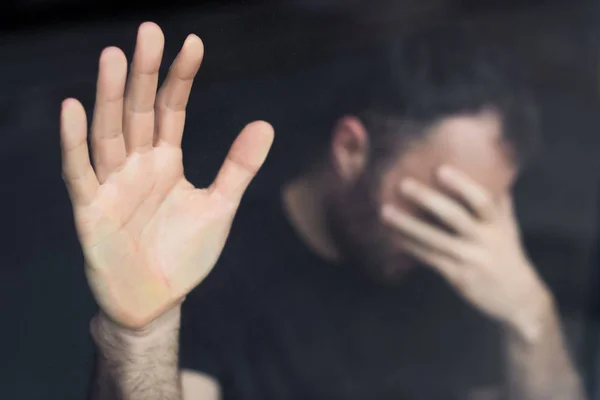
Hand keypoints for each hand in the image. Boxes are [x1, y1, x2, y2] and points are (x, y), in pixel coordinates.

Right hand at [60, 22, 273, 329]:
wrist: (157, 300)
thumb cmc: (184, 254)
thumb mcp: (219, 206)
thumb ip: (239, 167)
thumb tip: (266, 124)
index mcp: (166, 161)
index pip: (172, 109)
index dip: (181, 77)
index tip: (193, 42)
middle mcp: (137, 165)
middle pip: (138, 111)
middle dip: (143, 72)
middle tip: (149, 30)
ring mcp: (112, 185)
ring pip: (109, 133)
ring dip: (109, 96)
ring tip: (114, 56)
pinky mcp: (92, 211)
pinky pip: (80, 172)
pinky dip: (74, 143)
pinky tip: (73, 108)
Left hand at [381, 166, 551, 336]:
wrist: (519, 299)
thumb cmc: (507, 253)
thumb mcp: (507, 225)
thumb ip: (497, 199)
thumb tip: (490, 165)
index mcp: (498, 223)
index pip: (482, 200)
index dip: (462, 184)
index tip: (440, 170)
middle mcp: (486, 239)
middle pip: (454, 216)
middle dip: (427, 199)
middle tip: (403, 184)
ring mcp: (471, 259)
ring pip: (435, 239)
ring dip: (408, 225)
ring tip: (385, 212)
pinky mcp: (459, 276)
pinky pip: (430, 258)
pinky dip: (411, 247)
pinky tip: (394, 237)